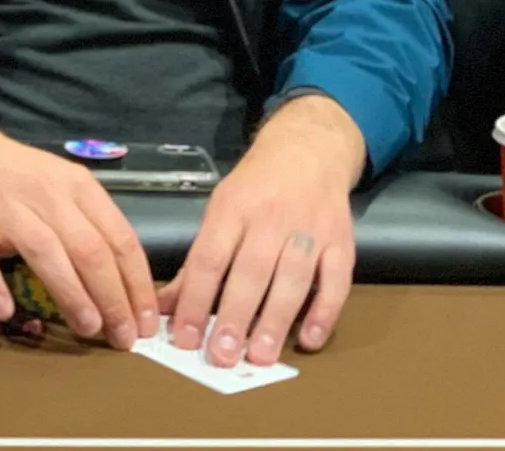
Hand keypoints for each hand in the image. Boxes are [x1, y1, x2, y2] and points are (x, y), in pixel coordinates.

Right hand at [0, 101, 158, 349]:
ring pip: (46, 251)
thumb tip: (127, 287)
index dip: (137, 283)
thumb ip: (91, 227)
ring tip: (89, 328)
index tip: (146, 320)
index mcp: (78, 187)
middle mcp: (47, 194)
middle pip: (89, 248)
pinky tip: (6, 311)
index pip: (119, 237)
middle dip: (113, 297)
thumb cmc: (21, 178)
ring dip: (71, 294)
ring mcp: (5, 208)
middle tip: (123, 338)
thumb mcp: (65, 189)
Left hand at [158, 95, 361, 367]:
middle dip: (235, 316)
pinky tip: (309, 339)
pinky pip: (337, 280)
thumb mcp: (220, 210)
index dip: (196, 300)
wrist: (309, 148)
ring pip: (293, 278)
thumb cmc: (257, 187)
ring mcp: (310, 228)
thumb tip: (162, 308)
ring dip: (275, 320)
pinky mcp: (341, 240)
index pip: (210, 258)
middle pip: (251, 270)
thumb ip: (196, 263)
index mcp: (233, 208)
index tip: (185, 339)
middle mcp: (271, 217)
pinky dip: (325, 311)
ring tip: (259, 357)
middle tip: (222, 357)